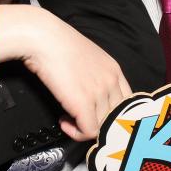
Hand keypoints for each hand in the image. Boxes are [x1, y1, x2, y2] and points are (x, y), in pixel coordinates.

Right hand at [0, 5, 131, 140]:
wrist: (43, 38)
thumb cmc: (56, 44)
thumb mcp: (86, 58)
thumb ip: (94, 75)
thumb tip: (87, 94)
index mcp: (114, 70)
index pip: (126, 103)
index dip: (110, 113)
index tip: (94, 115)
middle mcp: (111, 82)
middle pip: (114, 117)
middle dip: (97, 121)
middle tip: (79, 119)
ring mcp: (100, 93)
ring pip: (102, 126)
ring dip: (84, 126)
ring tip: (67, 117)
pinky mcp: (84, 104)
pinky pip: (88, 131)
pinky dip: (76, 132)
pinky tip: (64, 121)